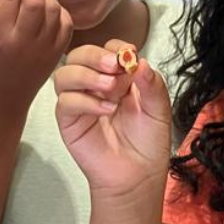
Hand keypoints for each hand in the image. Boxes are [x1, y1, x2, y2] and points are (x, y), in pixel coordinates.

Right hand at [54, 40, 171, 194]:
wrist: (138, 177)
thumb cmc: (148, 145)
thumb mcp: (159, 110)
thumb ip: (152, 85)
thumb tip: (141, 62)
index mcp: (117, 78)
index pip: (106, 50)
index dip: (115, 47)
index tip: (128, 55)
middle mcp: (95, 86)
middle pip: (79, 56)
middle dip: (95, 56)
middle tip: (114, 65)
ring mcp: (79, 103)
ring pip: (64, 74)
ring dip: (86, 75)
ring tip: (110, 88)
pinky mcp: (69, 122)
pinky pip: (65, 102)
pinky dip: (84, 101)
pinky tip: (106, 110)